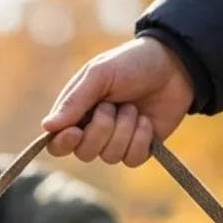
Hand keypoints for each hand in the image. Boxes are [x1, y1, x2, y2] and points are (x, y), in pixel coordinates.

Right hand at [41, 36, 194, 167]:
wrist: (175, 65)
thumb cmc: (132, 64)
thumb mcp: (100, 74)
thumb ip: (74, 101)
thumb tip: (47, 127)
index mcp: (76, 113)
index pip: (57, 144)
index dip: (63, 143)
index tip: (74, 132)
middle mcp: (93, 131)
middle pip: (84, 153)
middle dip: (102, 129)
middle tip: (113, 105)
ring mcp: (117, 141)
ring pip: (110, 156)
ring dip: (125, 129)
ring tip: (133, 107)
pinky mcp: (139, 148)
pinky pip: (132, 159)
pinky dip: (141, 138)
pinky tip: (146, 120)